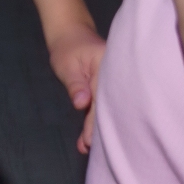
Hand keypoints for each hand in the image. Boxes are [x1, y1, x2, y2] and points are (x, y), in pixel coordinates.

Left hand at [46, 20, 105, 142]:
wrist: (72, 35)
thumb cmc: (68, 48)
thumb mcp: (67, 65)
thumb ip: (75, 84)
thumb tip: (82, 104)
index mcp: (109, 65)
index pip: (102, 97)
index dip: (95, 120)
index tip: (89, 139)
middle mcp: (116, 75)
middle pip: (109, 106)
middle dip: (98, 129)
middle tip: (88, 149)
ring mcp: (113, 82)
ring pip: (107, 108)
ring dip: (96, 128)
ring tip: (86, 148)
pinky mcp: (108, 88)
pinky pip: (103, 106)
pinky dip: (94, 120)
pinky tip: (87, 139)